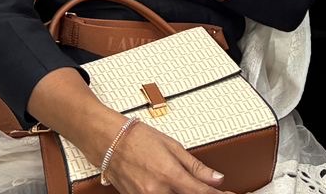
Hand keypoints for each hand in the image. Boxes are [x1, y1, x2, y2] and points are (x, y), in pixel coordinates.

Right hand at [104, 120, 223, 193]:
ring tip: (185, 184)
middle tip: (208, 189)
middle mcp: (156, 191)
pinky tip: (171, 189)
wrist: (109, 141)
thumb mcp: (173, 146)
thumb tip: (216, 178)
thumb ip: (196, 167)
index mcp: (169, 175)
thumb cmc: (138, 138)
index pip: (201, 192)